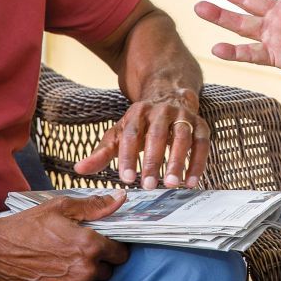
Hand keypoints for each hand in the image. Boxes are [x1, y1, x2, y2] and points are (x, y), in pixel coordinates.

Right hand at [0, 191, 131, 280]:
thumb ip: (95, 206)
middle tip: (75, 254)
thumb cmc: (27, 227)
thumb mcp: (60, 208)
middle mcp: (85, 272)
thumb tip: (121, 200)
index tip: (99, 245)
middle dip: (96, 263)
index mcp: (90, 246)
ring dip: (85, 280)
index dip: (111, 248)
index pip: (120, 254)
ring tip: (64, 267)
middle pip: (107, 272)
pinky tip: (54, 279)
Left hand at [75, 89, 209, 188]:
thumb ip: (102, 153)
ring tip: (171, 184)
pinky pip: (201, 143)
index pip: (131, 133)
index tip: (126, 179)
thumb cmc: (141, 122)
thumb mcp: (120, 134)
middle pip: (157, 135)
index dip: (128, 156)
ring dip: (177, 161)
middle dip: (153, 160)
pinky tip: (190, 182)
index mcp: (138, 113)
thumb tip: (79, 170)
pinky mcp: (200, 124)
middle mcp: (161, 111)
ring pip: (182, 137)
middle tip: (148, 186)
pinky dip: (197, 162)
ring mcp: (183, 116)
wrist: (169, 94)